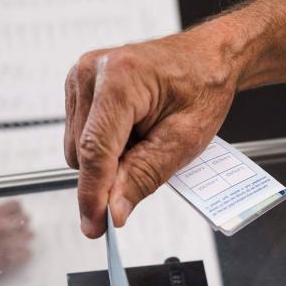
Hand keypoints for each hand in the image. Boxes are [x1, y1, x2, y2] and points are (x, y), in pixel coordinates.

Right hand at [0, 201, 32, 285]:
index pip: (14, 206)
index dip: (17, 209)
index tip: (17, 212)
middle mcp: (1, 229)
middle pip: (24, 219)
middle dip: (22, 222)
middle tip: (20, 226)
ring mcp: (7, 244)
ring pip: (28, 235)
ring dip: (25, 237)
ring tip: (21, 239)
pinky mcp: (10, 261)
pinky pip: (27, 253)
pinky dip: (25, 253)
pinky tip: (20, 253)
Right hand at [64, 24, 240, 237]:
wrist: (207, 58)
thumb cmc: (202, 88)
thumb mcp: (184, 140)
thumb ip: (144, 176)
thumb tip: (113, 210)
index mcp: (120, 78)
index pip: (95, 150)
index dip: (93, 195)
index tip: (96, 227)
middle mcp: (91, 72)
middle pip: (83, 154)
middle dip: (110, 173)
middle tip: (151, 159)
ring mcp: (81, 77)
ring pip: (78, 149)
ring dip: (108, 159)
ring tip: (144, 137)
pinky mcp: (78, 87)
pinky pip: (80, 136)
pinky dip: (105, 146)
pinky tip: (131, 130)